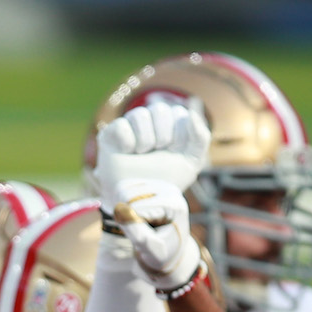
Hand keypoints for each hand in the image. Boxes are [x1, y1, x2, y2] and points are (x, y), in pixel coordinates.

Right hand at [95, 99, 209, 194]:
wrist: (141, 201)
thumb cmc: (166, 181)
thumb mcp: (192, 162)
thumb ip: (201, 137)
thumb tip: (191, 114)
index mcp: (170, 125)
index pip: (178, 113)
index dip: (179, 135)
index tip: (173, 152)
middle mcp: (150, 123)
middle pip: (160, 110)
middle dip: (163, 136)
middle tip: (156, 153)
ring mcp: (129, 127)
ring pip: (140, 114)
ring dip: (145, 141)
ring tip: (140, 156)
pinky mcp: (110, 134)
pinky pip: (122, 125)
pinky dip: (127, 143)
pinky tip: (126, 154)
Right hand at [106, 178, 200, 292]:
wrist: (170, 251)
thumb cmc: (162, 254)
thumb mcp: (153, 252)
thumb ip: (139, 236)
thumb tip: (121, 212)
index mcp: (174, 206)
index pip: (136, 209)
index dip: (130, 227)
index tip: (143, 240)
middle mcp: (169, 190)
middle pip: (128, 196)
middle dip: (126, 218)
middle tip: (139, 232)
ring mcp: (159, 184)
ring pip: (123, 190)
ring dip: (123, 211)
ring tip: (139, 225)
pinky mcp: (149, 183)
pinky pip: (123, 188)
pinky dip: (122, 204)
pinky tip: (134, 215)